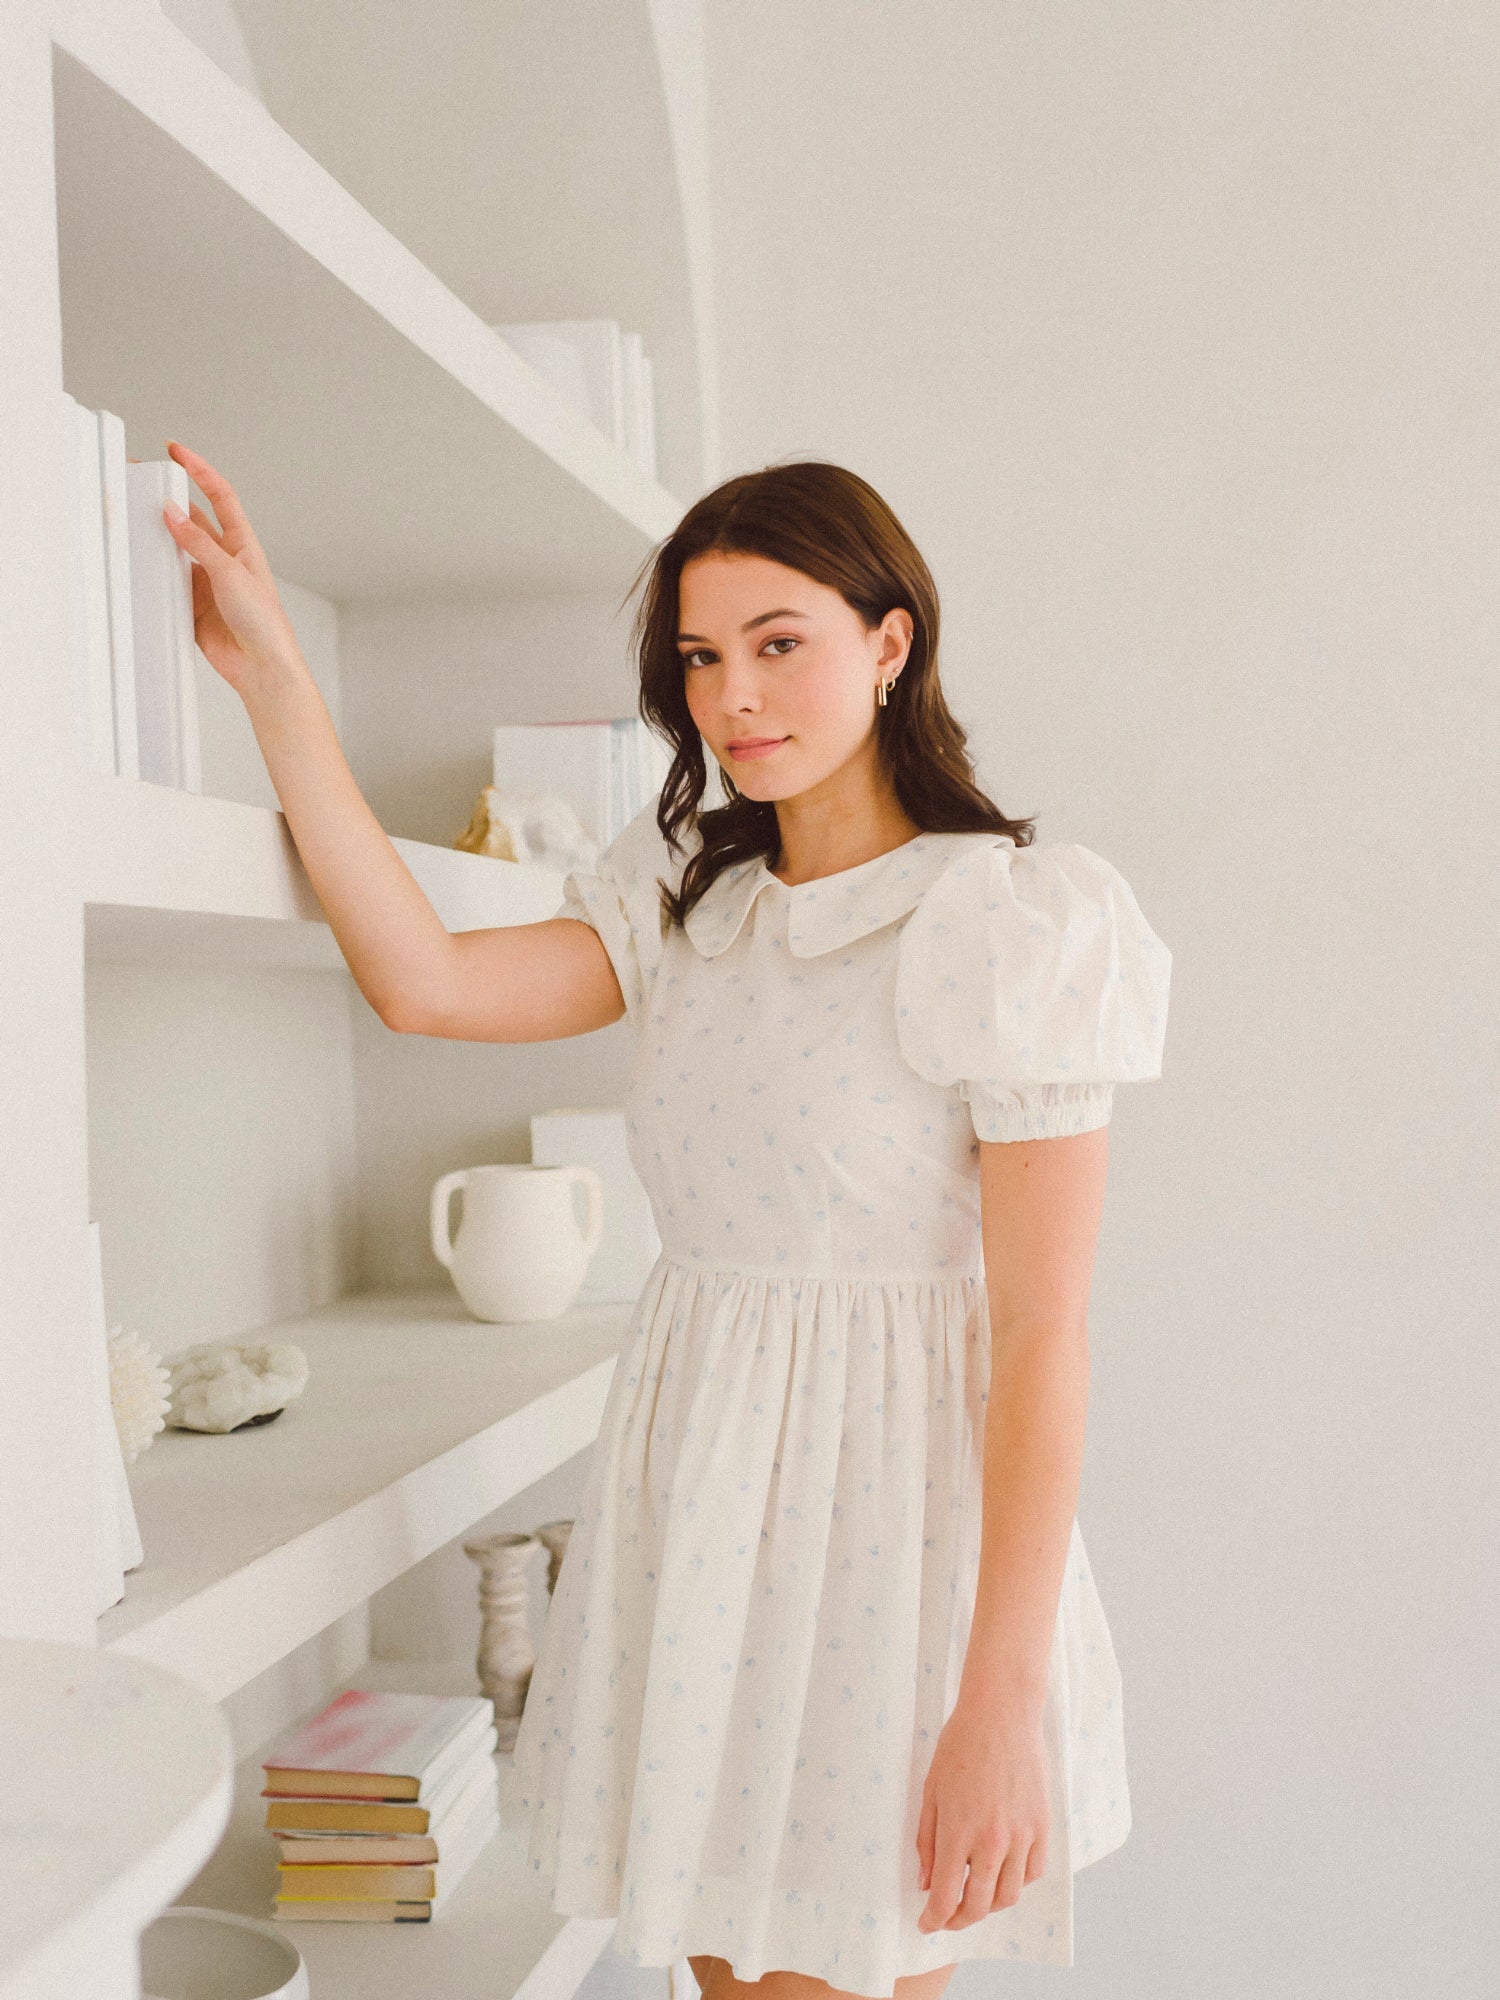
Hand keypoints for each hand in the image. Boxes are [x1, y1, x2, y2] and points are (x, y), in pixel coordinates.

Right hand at [159, 439, 304, 696]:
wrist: (261, 667)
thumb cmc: (263, 622)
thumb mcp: (229, 573)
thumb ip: (198, 543)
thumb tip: (171, 512)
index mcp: (242, 545)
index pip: (219, 496)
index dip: (199, 470)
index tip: (175, 450)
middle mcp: (224, 560)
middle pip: (192, 520)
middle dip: (168, 499)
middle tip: (140, 481)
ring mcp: (207, 582)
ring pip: (175, 550)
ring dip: (157, 536)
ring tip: (132, 518)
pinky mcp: (192, 605)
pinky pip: (168, 583)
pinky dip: (153, 573)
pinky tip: (138, 564)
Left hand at [914, 1698, 1048, 1931]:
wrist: (1002, 1714)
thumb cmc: (960, 1746)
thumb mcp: (931, 1792)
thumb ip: (927, 1842)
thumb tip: (927, 1883)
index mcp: (959, 1832)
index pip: (946, 1897)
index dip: (934, 1920)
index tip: (926, 1924)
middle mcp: (993, 1842)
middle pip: (979, 1906)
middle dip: (959, 1920)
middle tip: (947, 1918)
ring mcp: (1022, 1836)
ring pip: (1009, 1897)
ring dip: (989, 1906)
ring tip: (974, 1897)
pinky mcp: (1043, 1826)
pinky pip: (1033, 1872)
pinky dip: (1017, 1883)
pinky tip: (1002, 1874)